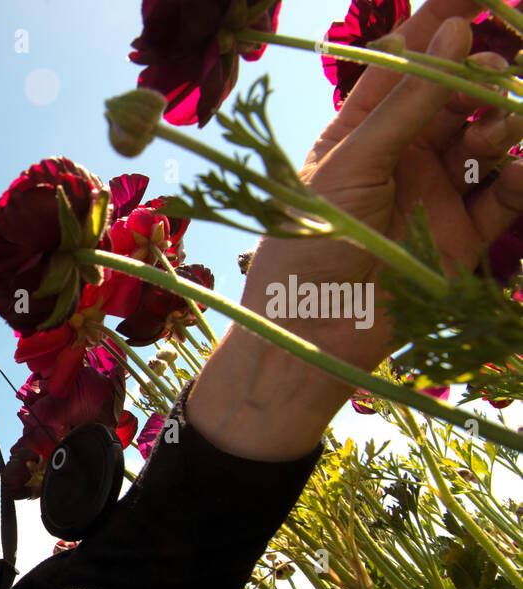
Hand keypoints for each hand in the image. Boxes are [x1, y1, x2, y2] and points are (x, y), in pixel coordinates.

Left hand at [191, 1, 522, 459]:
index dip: (445, 20)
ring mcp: (435, 192)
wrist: (313, 336)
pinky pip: (510, 192)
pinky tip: (518, 169)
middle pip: (461, 92)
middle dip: (487, 71)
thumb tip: (453, 30)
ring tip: (490, 134)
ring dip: (505, 120)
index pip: (408, 59)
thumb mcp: (351, 168)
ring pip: (494, 134)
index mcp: (360, 130)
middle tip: (499, 65)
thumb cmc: (307, 250)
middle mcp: (401, 154)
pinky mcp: (464, 236)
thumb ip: (407, 103)